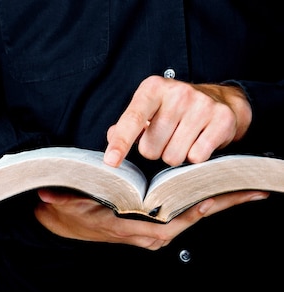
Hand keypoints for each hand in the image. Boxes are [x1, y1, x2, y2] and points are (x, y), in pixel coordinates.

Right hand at [34, 188, 268, 249]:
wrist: (61, 222)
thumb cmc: (66, 213)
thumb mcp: (64, 204)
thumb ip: (62, 199)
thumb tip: (49, 195)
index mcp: (127, 228)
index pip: (168, 222)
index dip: (194, 211)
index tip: (215, 198)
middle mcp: (144, 233)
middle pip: (190, 220)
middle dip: (221, 205)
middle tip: (252, 191)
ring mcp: (150, 231)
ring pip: (190, 218)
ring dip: (218, 204)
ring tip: (246, 189)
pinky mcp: (151, 226)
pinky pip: (183, 216)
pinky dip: (204, 205)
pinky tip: (220, 192)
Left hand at [103, 75, 251, 166]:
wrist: (220, 99)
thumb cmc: (173, 108)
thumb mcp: (146, 109)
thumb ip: (126, 125)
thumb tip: (112, 136)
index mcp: (153, 88)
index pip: (132, 120)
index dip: (121, 143)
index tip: (111, 162)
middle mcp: (178, 93)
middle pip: (150, 149)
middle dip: (154, 151)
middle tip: (166, 137)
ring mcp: (202, 105)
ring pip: (173, 157)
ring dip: (175, 155)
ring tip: (183, 138)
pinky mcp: (222, 119)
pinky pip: (197, 157)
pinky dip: (195, 156)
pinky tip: (199, 140)